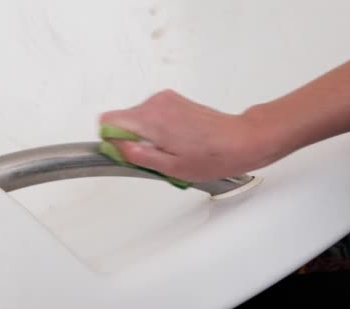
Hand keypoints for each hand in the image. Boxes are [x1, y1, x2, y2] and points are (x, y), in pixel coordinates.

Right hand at [98, 90, 285, 181]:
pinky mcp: (173, 101)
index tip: (126, 153)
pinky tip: (176, 143)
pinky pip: (151, 115)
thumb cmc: (213, 156)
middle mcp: (155, 103)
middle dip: (131, 141)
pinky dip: (157, 130)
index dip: (112, 141)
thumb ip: (138, 155)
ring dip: (146, 137)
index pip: (108, 121)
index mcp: (151, 119)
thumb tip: (115, 146)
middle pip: (122, 120)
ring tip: (170, 151)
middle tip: (155, 158)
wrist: (241, 140)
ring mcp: (165, 100)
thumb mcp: (170, 167)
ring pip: (137, 119)